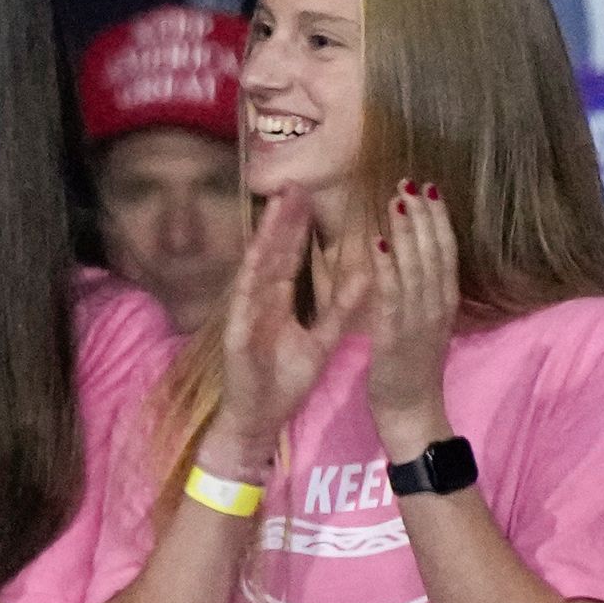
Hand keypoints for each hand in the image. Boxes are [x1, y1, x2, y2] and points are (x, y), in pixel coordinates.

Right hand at [218, 193, 352, 459]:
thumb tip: (366, 275)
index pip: (290, 256)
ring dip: (266, 238)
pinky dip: (251, 280)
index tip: (310, 195)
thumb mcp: (321, 340)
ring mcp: (245, 315)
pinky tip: (257, 257)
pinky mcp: (237, 335)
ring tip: (276, 206)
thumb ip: (340, 307)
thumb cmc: (284, 381)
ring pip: (257, 268)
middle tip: (294, 183)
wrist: (259, 418)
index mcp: (278, 301)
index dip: (300, 227)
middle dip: (282, 219)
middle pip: (273, 253)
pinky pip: (247, 304)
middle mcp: (258, 301)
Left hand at [363, 183, 457, 450]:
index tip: (428, 189)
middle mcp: (438, 305)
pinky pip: (392, 295)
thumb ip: (423, 292)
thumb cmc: (412, 366)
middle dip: (425, 216)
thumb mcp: (423, 322)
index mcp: (444, 300)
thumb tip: (420, 259)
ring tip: (397, 200)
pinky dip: (386, 266)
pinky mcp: (397, 335)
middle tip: (412, 182)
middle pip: (437, 251)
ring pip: (419, 267)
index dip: (438, 219)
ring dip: (408, 232)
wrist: (412, 411)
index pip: (446, 251)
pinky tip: (376, 242)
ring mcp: (421, 319)